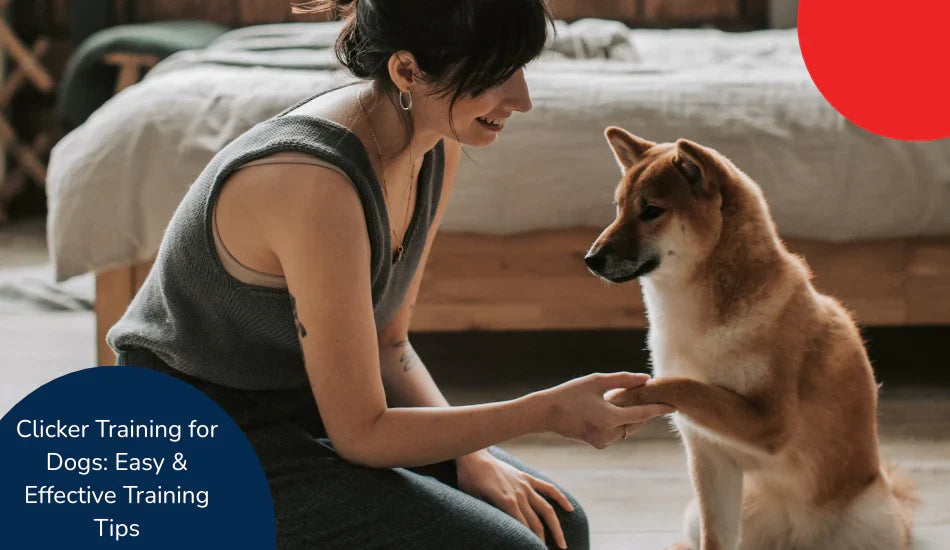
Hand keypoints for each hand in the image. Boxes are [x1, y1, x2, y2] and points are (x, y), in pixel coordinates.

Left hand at [456, 450, 573, 548]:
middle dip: (543, 541)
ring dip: (556, 528)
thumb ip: (487, 515)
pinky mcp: (527, 478)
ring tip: (563, 544)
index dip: (531, 542)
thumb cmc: (470, 480)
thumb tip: (494, 531)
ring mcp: (525, 485)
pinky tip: (570, 508)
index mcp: (506, 502)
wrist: (474, 456)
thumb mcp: (473, 500)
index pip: (524, 528)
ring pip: (546, 509)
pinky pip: (547, 488)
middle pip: (536, 523)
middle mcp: (519, 494)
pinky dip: (560, 498)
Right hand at [537, 372, 674, 448]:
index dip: (659, 409)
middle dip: (641, 410)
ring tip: (617, 400)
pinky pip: (616, 433)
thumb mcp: (596, 381)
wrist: (546, 413)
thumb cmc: (570, 393)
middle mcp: (608, 433)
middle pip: (636, 423)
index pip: (642, 414)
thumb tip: (646, 379)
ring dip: (628, 416)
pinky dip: (617, 423)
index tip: (674, 405)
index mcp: (609, 417)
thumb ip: (623, 380)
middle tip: (642, 394)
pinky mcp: (597, 444)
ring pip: (626, 429)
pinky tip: (606, 410)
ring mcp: (602, 441)